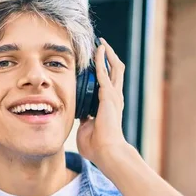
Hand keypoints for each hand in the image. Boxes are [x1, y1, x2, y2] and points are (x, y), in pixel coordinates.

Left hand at [76, 38, 129, 167]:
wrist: (106, 151)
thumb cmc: (96, 146)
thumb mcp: (86, 129)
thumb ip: (85, 120)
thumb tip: (80, 116)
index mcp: (109, 106)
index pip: (107, 84)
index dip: (103, 73)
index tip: (94, 64)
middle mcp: (114, 98)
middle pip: (115, 72)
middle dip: (108, 58)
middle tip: (101, 46)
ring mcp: (113, 96)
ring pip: (114, 68)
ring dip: (107, 55)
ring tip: (100, 43)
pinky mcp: (109, 95)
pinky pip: (104, 72)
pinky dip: (101, 59)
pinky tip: (98, 49)